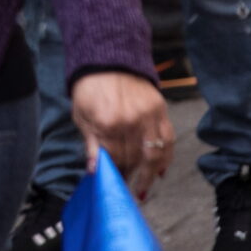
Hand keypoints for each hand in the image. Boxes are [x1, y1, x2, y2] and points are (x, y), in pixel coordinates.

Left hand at [72, 71, 174, 198]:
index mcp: (107, 122)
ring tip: (142, 188)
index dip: (113, 173)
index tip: (112, 183)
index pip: (114, 158)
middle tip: (126, 187)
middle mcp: (131, 121)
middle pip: (134, 159)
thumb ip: (91, 144)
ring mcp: (149, 116)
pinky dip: (166, 159)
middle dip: (129, 175)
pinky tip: (160, 172)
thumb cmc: (90, 89)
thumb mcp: (81, 115)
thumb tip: (95, 171)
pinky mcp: (161, 111)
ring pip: (154, 155)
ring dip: (149, 175)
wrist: (108, 62)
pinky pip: (168, 141)